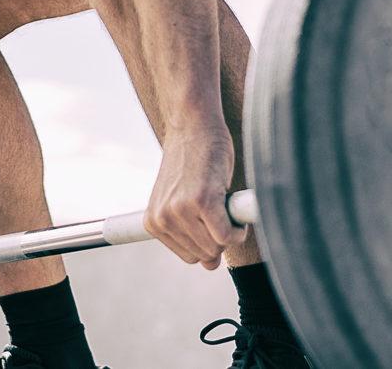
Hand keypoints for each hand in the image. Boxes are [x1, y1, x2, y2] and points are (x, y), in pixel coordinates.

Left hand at [145, 130, 244, 269]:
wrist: (193, 126)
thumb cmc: (193, 161)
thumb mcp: (182, 200)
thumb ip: (192, 232)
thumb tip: (210, 265)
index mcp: (154, 222)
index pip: (189, 255)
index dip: (208, 243)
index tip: (213, 223)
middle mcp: (163, 219)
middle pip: (204, 255)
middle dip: (220, 239)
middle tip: (223, 213)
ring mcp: (180, 210)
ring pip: (215, 247)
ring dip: (230, 233)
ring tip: (227, 207)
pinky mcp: (201, 200)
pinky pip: (225, 236)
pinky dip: (237, 230)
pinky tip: (236, 212)